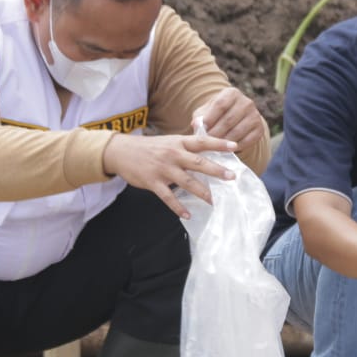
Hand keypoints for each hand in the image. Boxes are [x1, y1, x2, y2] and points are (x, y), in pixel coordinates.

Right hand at [102, 132, 237, 218]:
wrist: (121, 152)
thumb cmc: (149, 147)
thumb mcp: (169, 141)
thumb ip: (187, 146)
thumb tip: (209, 148)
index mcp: (178, 142)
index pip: (202, 142)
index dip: (219, 143)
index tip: (235, 146)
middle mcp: (173, 155)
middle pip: (198, 163)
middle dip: (216, 170)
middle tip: (231, 177)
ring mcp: (163, 169)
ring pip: (186, 182)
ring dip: (202, 192)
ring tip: (214, 201)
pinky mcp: (153, 182)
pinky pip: (168, 197)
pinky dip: (178, 207)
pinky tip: (188, 214)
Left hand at [192, 87, 263, 153]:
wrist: (236, 120)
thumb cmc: (216, 115)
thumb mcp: (206, 112)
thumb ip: (199, 117)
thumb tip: (195, 124)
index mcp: (232, 93)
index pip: (220, 104)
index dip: (210, 118)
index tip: (202, 129)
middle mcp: (246, 102)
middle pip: (228, 120)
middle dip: (215, 133)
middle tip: (206, 143)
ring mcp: (255, 115)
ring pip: (237, 132)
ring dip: (224, 142)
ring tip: (214, 147)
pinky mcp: (260, 129)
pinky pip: (246, 141)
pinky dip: (235, 147)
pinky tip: (226, 149)